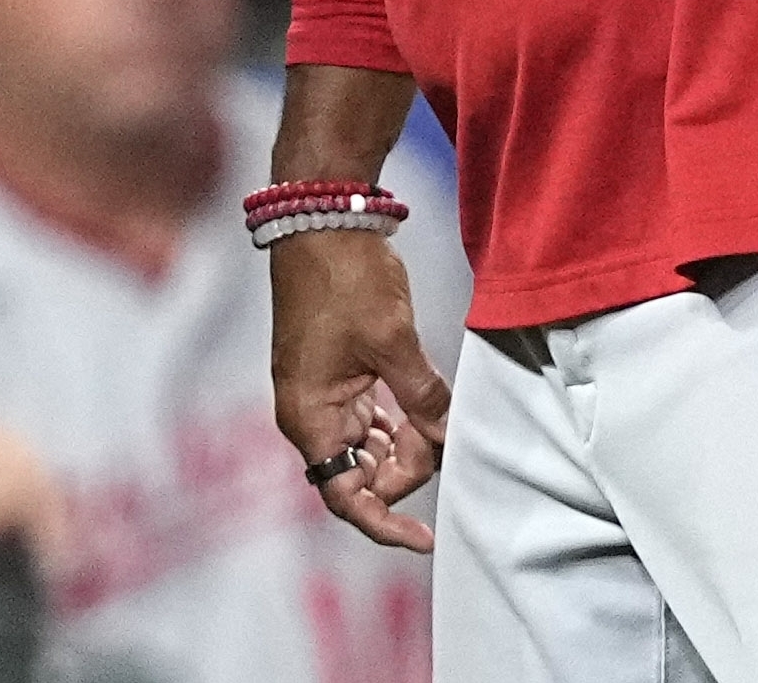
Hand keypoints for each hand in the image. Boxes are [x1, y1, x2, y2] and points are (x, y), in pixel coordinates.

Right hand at [269, 229, 448, 553]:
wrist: (322, 219)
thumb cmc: (348, 279)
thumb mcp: (395, 343)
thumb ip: (424, 401)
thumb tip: (450, 441)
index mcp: (311, 416)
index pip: (346, 498)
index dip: (386, 524)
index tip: (427, 539)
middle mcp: (308, 413)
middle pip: (362, 474)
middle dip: (407, 466)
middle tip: (444, 433)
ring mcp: (318, 393)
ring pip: (368, 446)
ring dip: (405, 441)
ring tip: (437, 415)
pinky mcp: (331, 373)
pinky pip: (366, 417)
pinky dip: (396, 420)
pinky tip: (421, 405)